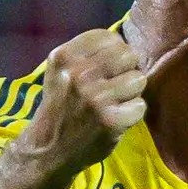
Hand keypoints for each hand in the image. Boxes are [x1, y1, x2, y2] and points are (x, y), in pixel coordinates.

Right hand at [19, 21, 187, 181]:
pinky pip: (140, 106)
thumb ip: (86, 55)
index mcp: (64, 57)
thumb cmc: (60, 108)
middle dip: (127, 70)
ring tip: (114, 104)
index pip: (108, 37)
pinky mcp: (110, 120)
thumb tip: (124, 43)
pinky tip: (115, 120)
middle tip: (114, 87)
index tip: (106, 69)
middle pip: (129, 55)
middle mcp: (79, 74)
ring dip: (131, 93)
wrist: (47, 151)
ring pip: (138, 79)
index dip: (114, 51)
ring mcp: (95, 98)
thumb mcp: (61, 73)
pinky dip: (132, 115)